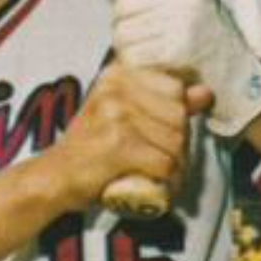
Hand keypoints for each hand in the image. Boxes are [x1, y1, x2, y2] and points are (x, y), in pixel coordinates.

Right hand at [42, 63, 211, 213]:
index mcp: (118, 74)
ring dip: (177, 166)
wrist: (54, 176)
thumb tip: (205, 92)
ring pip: (176, 141)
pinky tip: (161, 186)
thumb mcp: (122, 114)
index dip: (176, 118)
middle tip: (164, 162)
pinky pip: (165, 163)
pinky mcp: (119, 144)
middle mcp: (116, 88)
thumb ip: (163, 101)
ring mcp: (117, 115)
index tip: (160, 136)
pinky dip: (169, 181)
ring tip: (163, 176)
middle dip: (179, 144)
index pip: (175, 89)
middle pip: (179, 115)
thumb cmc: (90, 146)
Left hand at [101, 0, 260, 137]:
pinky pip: (133, 57)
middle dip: (122, 27)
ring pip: (123, 34)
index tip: (135, 15)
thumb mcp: (175, 3)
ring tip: (144, 57)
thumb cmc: (200, 38)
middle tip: (136, 43)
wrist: (238, 77)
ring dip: (127, 51)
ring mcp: (185, 21)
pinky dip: (135, 68)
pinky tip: (150, 70)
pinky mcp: (179, 50)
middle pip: (122, 7)